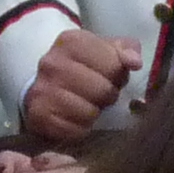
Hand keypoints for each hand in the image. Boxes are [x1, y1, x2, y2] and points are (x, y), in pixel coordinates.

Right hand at [22, 28, 140, 143]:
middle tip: (100, 94)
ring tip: (87, 105)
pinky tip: (74, 118)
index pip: (114, 63)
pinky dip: (80, 129)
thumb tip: (135, 62)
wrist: (40, 85)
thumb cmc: (80, 67)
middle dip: (108, 95)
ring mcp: (43, 90)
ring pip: (90, 113)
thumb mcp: (103, 50)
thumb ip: (126, 50)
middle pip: (103, 90)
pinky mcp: (39, 115)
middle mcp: (53, 63)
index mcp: (71, 41)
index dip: (117, 74)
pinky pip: (75, 130)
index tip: (109, 75)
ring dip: (94, 113)